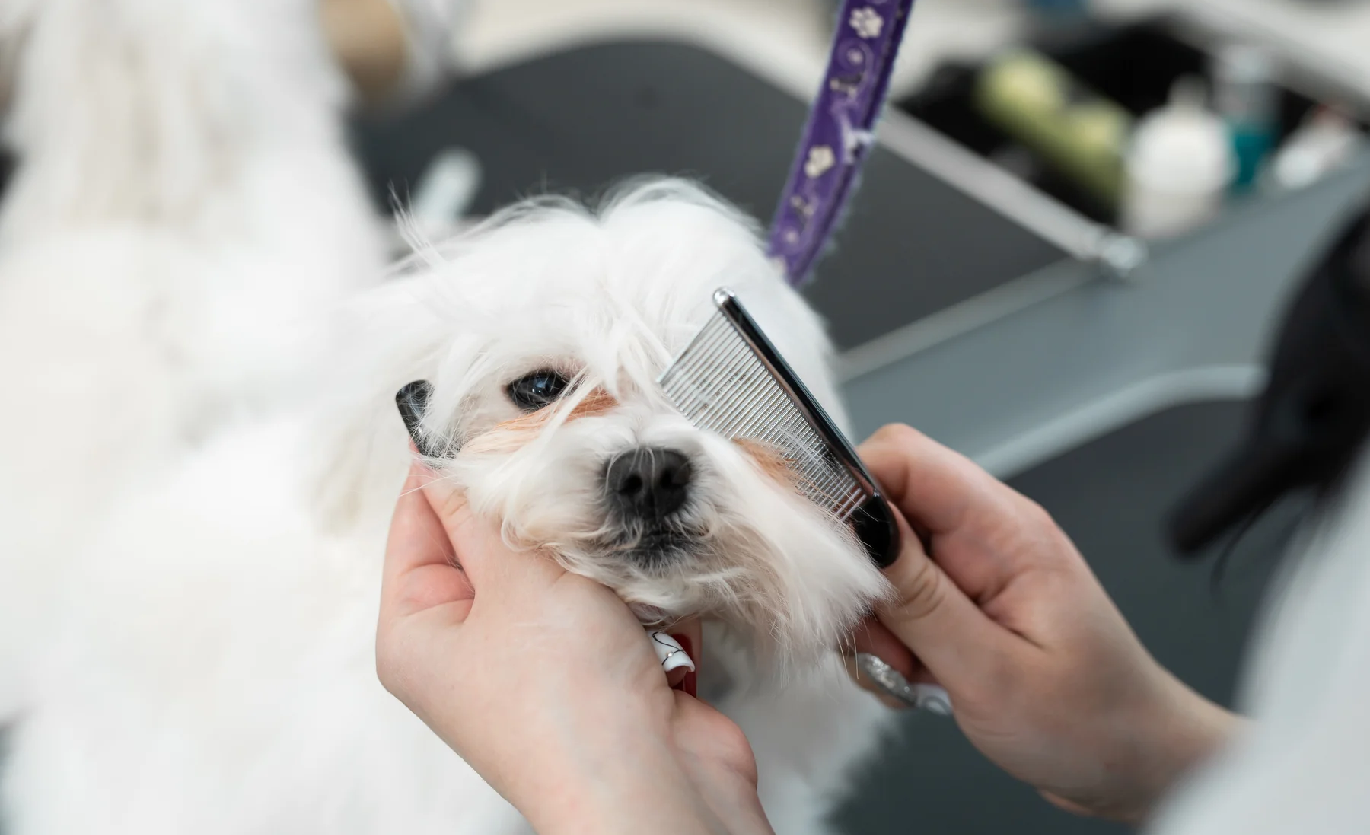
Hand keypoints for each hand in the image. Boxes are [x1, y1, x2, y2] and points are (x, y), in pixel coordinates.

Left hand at [376, 461, 773, 834]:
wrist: (657, 785)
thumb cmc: (568, 712)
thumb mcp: (513, 579)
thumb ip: (486, 505)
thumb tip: (451, 452)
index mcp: (420, 630)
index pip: (420, 517)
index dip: (453, 464)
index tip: (491, 414)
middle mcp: (474, 646)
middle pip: (500, 535)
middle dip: (544, 510)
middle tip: (570, 486)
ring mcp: (542, 657)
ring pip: (566, 561)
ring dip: (599, 552)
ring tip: (612, 569)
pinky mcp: (604, 663)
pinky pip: (615, 594)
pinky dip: (637, 587)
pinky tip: (648, 603)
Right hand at [848, 425, 1238, 823]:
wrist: (1137, 765)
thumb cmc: (1093, 724)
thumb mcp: (993, 672)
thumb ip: (919, 600)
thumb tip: (856, 532)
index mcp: (1005, 530)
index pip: (902, 457)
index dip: (848, 489)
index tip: (823, 555)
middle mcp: (986, 535)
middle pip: (879, 508)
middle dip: (856, 575)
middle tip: (879, 640)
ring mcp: (971, 568)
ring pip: (877, 560)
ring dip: (872, 619)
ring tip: (908, 671)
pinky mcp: (959, 600)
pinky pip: (893, 599)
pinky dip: (887, 641)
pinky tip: (915, 680)